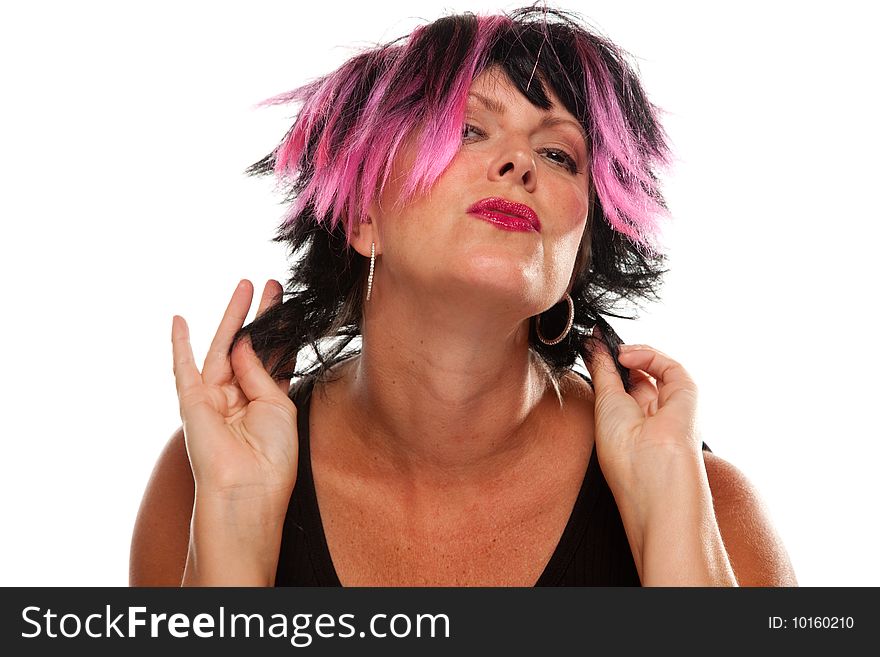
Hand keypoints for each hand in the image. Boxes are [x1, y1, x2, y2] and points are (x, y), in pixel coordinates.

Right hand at [171, 279, 297, 513]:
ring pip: (223, 348)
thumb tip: (244, 343)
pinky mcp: (192, 403)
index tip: (290, 303)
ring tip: (246, 286)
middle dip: (260, 316)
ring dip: (234, 317)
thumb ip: (262, 371)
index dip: (280, 331)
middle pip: (250, 347)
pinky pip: (183, 368)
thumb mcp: (278, 406)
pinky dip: (178, 344)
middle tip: (271, 284)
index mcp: (266, 402)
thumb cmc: (271, 455)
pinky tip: (179, 320)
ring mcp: (214, 399)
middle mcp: (239, 398)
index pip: (273, 357)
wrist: (247, 488)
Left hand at [583, 330, 700, 488]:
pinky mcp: (687, 396)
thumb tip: (593, 346)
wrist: (652, 473)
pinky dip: (649, 355)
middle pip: (636, 376)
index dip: (606, 366)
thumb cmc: (624, 451)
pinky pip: (671, 367)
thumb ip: (602, 370)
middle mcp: (651, 415)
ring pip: (655, 369)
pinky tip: (626, 355)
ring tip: (612, 350)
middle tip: (596, 344)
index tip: (589, 348)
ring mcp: (670, 406)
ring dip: (632, 354)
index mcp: (630, 424)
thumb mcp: (604, 402)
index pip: (621, 387)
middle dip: (616, 359)